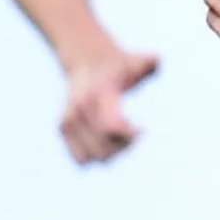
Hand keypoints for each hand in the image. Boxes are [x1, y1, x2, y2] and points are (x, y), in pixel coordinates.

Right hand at [55, 43, 158, 164]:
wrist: (89, 60)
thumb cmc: (120, 65)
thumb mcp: (137, 61)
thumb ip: (150, 62)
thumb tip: (156, 60)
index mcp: (99, 94)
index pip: (111, 127)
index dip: (128, 136)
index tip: (142, 131)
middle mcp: (80, 108)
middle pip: (104, 149)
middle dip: (123, 148)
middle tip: (134, 136)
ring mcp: (69, 119)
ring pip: (92, 157)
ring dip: (111, 155)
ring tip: (121, 141)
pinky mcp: (63, 128)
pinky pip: (80, 159)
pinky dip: (95, 157)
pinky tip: (107, 144)